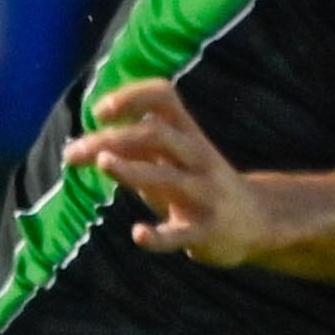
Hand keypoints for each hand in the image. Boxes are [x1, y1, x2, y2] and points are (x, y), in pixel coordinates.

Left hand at [65, 77, 278, 265]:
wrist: (258, 222)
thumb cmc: (198, 185)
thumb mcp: (170, 161)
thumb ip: (131, 152)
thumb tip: (76, 148)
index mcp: (189, 134)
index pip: (164, 98)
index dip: (132, 97)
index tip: (99, 112)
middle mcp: (198, 158)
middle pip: (157, 134)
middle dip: (115, 138)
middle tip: (75, 152)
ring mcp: (204, 194)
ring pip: (168, 177)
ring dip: (133, 170)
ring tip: (104, 164)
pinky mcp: (206, 232)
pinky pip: (181, 234)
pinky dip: (159, 236)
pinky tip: (138, 235)